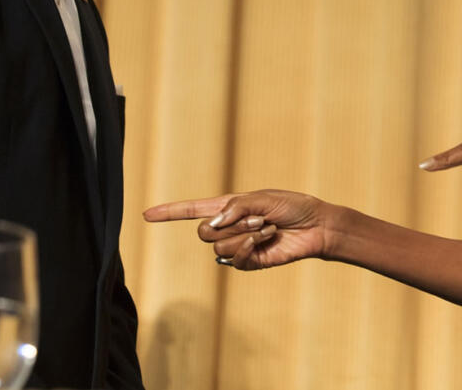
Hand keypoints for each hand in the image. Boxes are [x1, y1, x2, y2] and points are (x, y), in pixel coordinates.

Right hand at [144, 190, 330, 269]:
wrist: (314, 225)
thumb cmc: (291, 205)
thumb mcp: (261, 198)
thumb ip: (234, 207)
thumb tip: (212, 225)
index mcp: (227, 208)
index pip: (192, 210)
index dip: (169, 212)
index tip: (146, 215)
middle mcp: (228, 228)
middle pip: (203, 233)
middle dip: (230, 224)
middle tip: (257, 218)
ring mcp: (237, 247)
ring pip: (220, 248)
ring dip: (246, 234)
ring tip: (267, 227)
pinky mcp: (249, 263)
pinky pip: (235, 259)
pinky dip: (252, 246)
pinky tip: (268, 238)